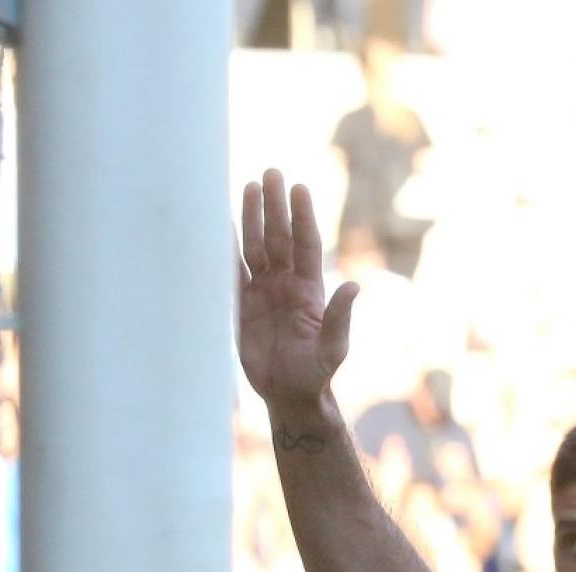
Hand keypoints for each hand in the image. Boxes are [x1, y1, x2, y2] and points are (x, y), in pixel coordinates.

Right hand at [237, 170, 357, 412]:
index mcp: (309, 291)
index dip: (302, 218)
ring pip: (257, 246)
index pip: (306, 245)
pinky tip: (221, 224)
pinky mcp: (242, 305)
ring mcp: (264, 292)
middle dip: (275, 206)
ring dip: (253, 218)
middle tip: (271, 173)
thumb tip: (354, 286)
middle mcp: (286, 285)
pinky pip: (232, 270)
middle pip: (279, 238)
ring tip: (248, 185)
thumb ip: (340, 318)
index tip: (299, 188)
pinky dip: (226, 248)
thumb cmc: (315, 375)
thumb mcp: (332, 349)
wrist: (289, 395)